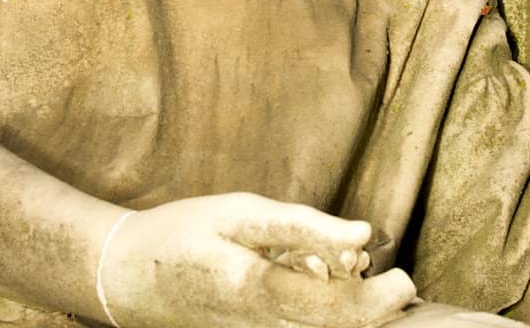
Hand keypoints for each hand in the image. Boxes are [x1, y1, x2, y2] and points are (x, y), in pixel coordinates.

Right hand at [98, 192, 417, 327]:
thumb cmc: (183, 235)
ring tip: (362, 277)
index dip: (374, 301)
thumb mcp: (239, 214)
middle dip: (376, 312)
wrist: (126, 277)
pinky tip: (325, 282)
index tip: (402, 279)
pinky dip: (321, 312)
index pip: (331, 308)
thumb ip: (302, 228)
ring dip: (351, 312)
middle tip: (403, 286)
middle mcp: (258, 327)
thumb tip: (361, 241)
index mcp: (255, 291)